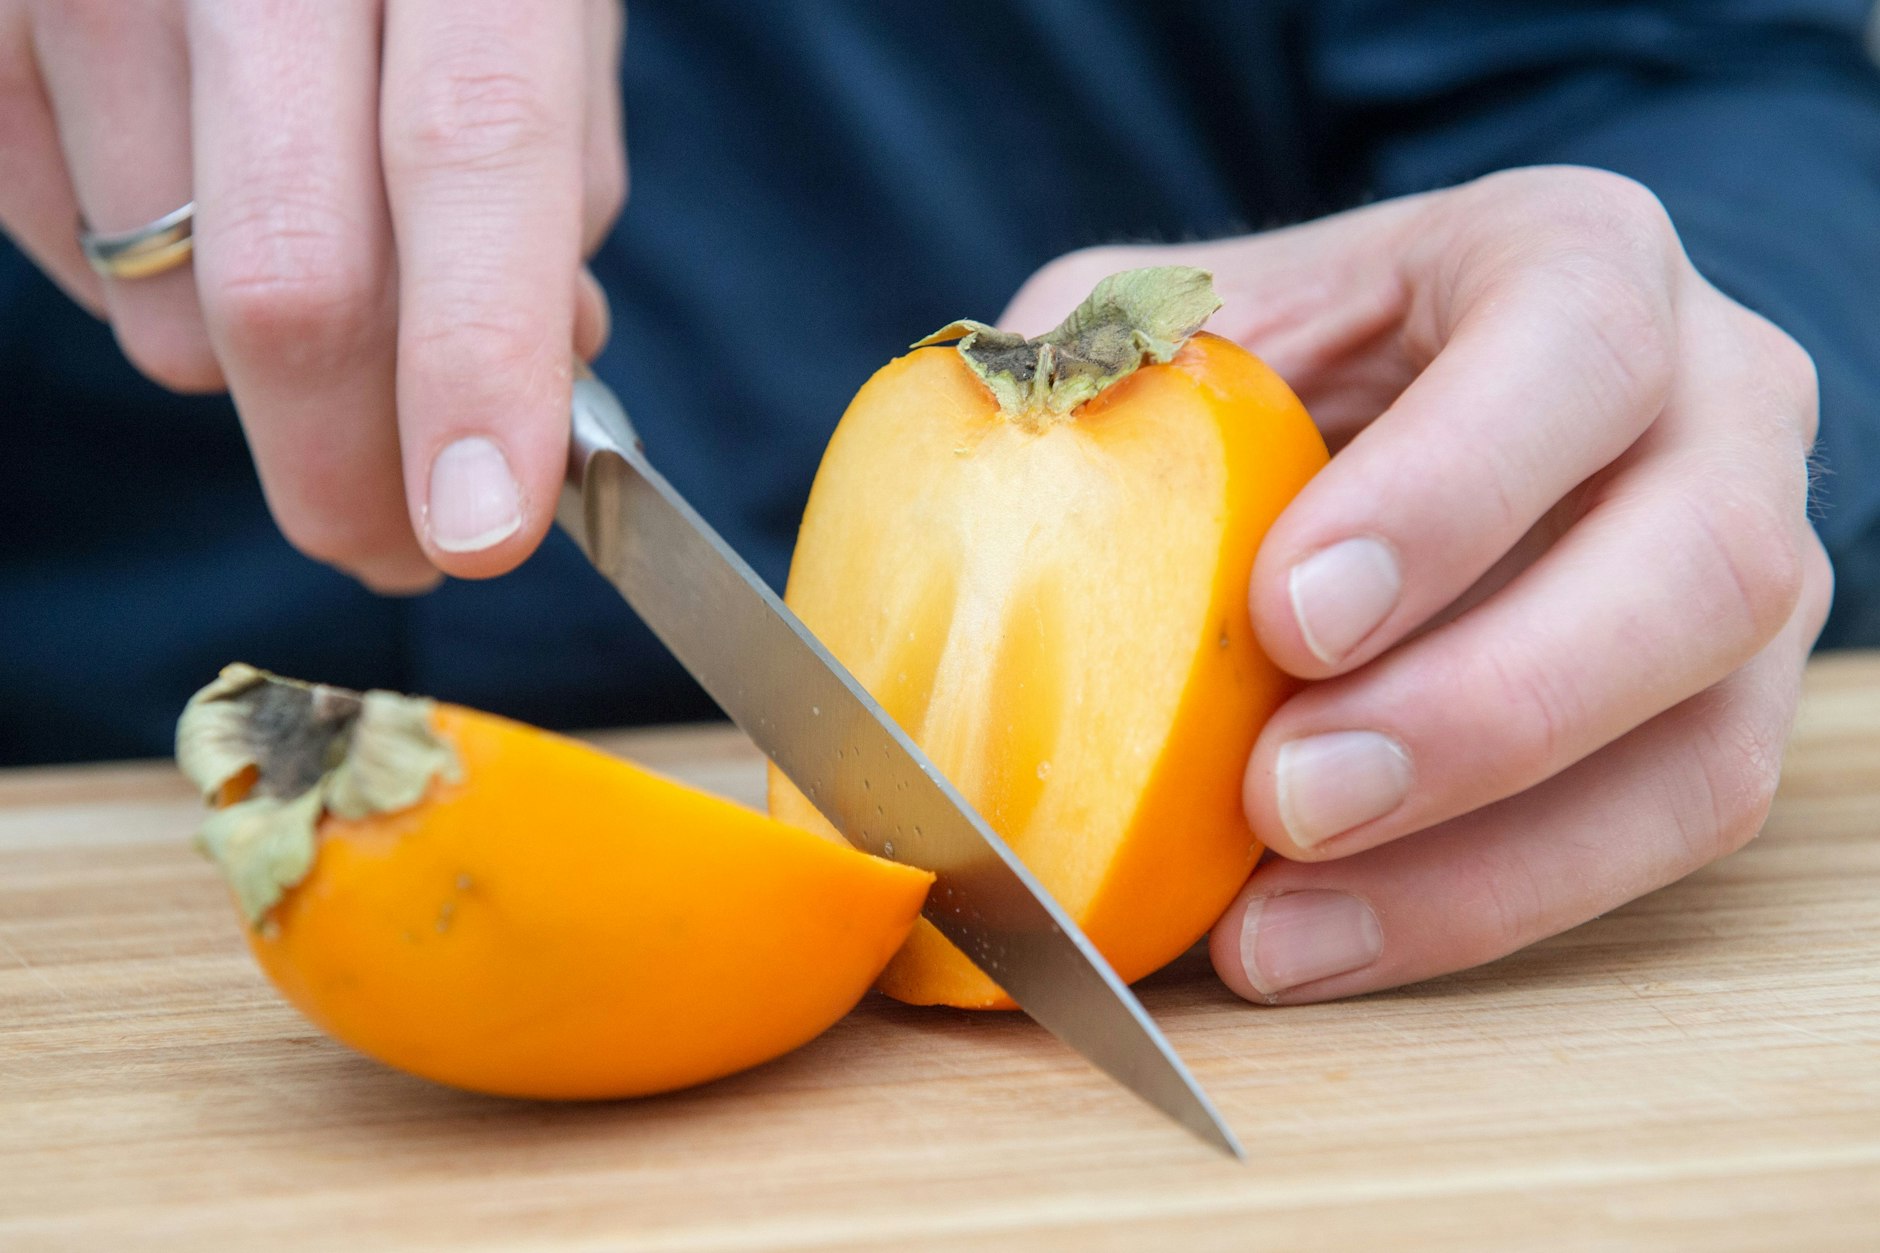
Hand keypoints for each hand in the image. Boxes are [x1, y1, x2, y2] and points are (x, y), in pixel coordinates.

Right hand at [0, 0, 625, 590]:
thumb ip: (546, 176)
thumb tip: (527, 386)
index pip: (471, 151)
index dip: (476, 361)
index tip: (481, 531)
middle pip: (291, 277)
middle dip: (349, 471)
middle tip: (400, 547)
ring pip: (168, 311)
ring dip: (259, 359)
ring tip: (302, 249)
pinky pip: (60, 249)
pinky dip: (142, 278)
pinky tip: (189, 180)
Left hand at [1002, 167, 1831, 1002]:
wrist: (1412, 409)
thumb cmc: (1289, 361)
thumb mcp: (1180, 322)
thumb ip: (1097, 375)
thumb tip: (961, 499)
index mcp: (1576, 261)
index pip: (1570, 347)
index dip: (1450, 493)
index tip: (1295, 619)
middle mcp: (1711, 405)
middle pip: (1696, 565)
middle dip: (1485, 708)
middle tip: (1287, 798)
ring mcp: (1746, 571)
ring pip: (1704, 745)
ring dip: (1488, 860)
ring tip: (1281, 922)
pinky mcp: (1718, 713)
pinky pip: (1655, 840)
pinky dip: (1483, 909)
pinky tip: (1318, 939)